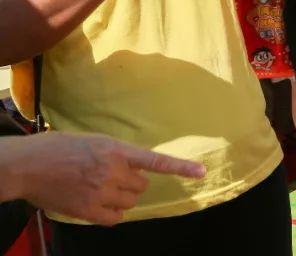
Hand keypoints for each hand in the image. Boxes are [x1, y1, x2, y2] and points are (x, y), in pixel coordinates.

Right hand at [8, 132, 203, 225]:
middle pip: (142, 186)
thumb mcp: (94, 141)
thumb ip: (116, 153)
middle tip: (113, 177)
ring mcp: (101, 192)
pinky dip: (112, 213)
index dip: (180, 168)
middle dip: (132, 183)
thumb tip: (131, 165)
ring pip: (130, 202)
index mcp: (116, 149)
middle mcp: (113, 171)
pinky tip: (99, 205)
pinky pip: (115, 218)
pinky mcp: (88, 210)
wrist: (29, 165)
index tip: (201, 173)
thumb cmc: (59, 148)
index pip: (155, 160)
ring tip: (101, 188)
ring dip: (122, 197)